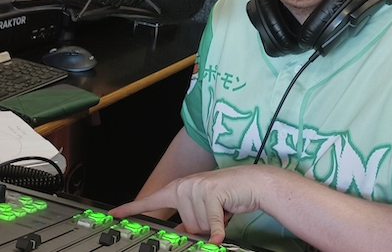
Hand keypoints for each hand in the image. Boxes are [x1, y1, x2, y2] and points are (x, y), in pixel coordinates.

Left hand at [110, 165, 262, 244]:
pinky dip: (216, 232)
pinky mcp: (213, 194)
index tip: (113, 213)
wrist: (250, 182)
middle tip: (214, 211)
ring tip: (222, 207)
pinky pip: (210, 223)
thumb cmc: (227, 195)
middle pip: (185, 226)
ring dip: (212, 224)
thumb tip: (174, 237)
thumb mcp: (202, 207)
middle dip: (201, 225)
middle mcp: (186, 186)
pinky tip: (218, 237)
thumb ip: (187, 221)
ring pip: (198, 227)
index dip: (131, 208)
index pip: (152, 200)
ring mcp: (198, 189)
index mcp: (180, 187)